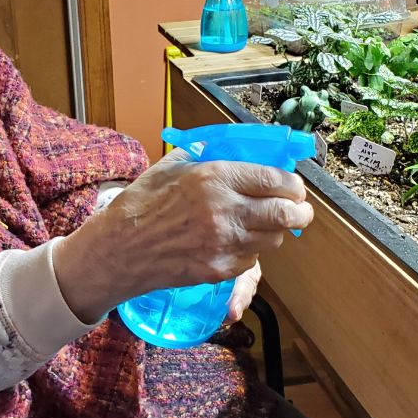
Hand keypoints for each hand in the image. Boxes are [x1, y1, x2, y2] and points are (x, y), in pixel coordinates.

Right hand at [53, 150, 311, 321]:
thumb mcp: (172, 166)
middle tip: (299, 210)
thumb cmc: (142, 203)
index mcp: (215, 177)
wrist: (118, 250)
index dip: (293, 185)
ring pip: (274, 239)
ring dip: (275, 231)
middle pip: (286, 213)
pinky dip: (252, 251)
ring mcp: (224, 243)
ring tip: (263, 224)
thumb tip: (236, 149)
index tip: (294, 187)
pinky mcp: (219, 269)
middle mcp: (225, 210)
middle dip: (299, 211)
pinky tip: (236, 242)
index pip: (275, 180)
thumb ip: (206, 155)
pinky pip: (252, 260)